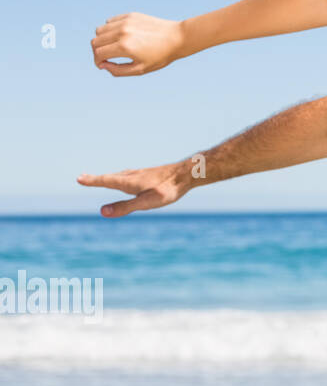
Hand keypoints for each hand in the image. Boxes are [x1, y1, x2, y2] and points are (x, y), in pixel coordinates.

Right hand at [77, 162, 192, 216]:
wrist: (188, 174)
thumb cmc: (168, 190)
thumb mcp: (146, 202)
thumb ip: (125, 207)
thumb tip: (102, 212)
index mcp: (129, 182)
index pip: (106, 181)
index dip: (92, 181)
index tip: (79, 178)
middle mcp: (134, 175)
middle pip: (111, 176)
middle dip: (97, 178)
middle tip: (83, 177)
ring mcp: (143, 173)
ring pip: (122, 175)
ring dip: (110, 176)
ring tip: (103, 178)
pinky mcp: (152, 174)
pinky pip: (132, 175)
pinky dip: (123, 176)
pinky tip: (131, 178)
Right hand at [91, 12, 185, 75]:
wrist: (178, 38)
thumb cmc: (160, 56)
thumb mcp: (140, 69)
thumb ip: (118, 71)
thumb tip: (103, 65)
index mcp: (124, 47)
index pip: (98, 53)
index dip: (97, 62)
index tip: (103, 65)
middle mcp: (122, 32)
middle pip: (95, 41)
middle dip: (97, 51)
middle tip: (107, 57)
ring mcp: (126, 21)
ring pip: (100, 30)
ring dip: (102, 40)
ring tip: (114, 47)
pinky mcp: (130, 15)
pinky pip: (110, 21)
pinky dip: (110, 29)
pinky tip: (120, 36)